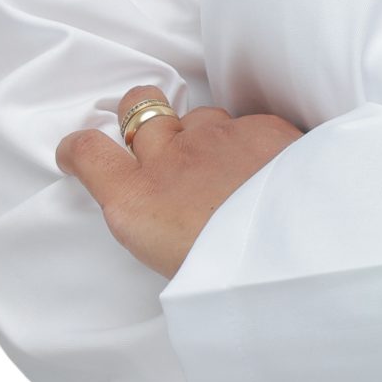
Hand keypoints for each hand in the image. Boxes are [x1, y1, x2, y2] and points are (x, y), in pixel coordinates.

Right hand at [56, 85, 301, 279]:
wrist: (301, 254)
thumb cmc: (234, 276)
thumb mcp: (173, 266)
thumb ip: (160, 225)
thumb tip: (167, 216)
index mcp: (137, 202)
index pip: (88, 152)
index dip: (80, 147)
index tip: (80, 151)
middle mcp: (169, 159)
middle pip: (138, 105)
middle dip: (142, 114)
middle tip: (158, 139)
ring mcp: (216, 136)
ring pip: (198, 114)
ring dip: (203, 133)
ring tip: (226, 167)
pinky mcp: (261, 127)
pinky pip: (245, 123)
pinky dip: (250, 142)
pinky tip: (268, 170)